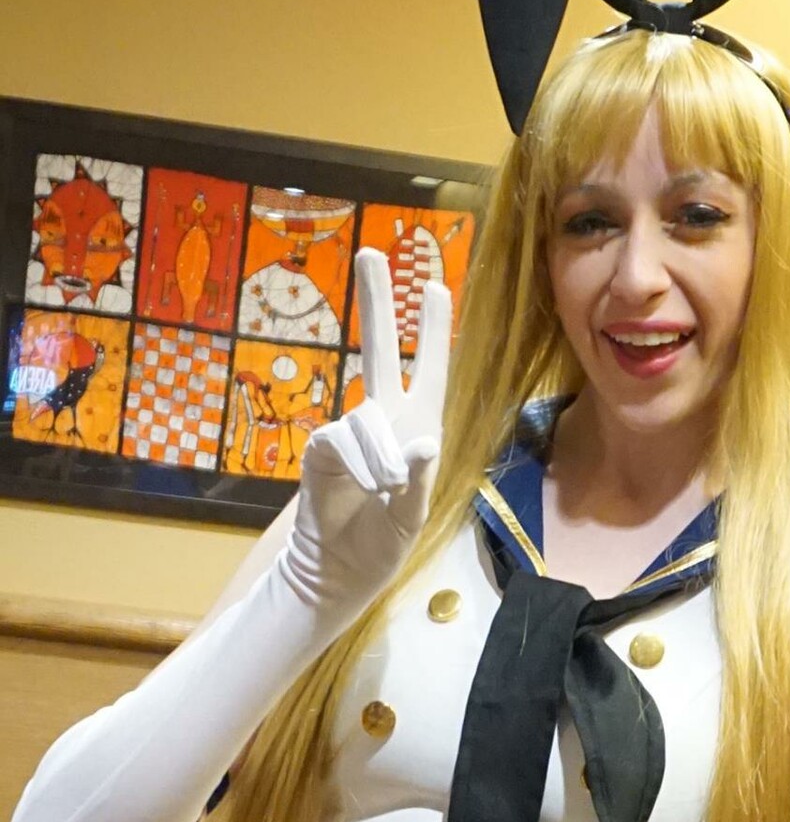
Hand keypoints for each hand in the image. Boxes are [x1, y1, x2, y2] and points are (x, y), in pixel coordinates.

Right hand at [279, 249, 450, 618]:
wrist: (337, 569)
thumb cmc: (382, 541)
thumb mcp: (414, 516)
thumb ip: (421, 478)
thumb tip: (422, 443)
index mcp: (419, 427)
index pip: (429, 369)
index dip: (431, 328)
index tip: (434, 283)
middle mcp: (384, 418)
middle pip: (379, 348)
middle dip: (377, 300)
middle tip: (371, 251)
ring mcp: (350, 430)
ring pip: (369, 417)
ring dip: (382, 457)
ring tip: (385, 491)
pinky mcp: (322, 447)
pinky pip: (344, 441)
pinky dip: (363, 466)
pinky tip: (367, 488)